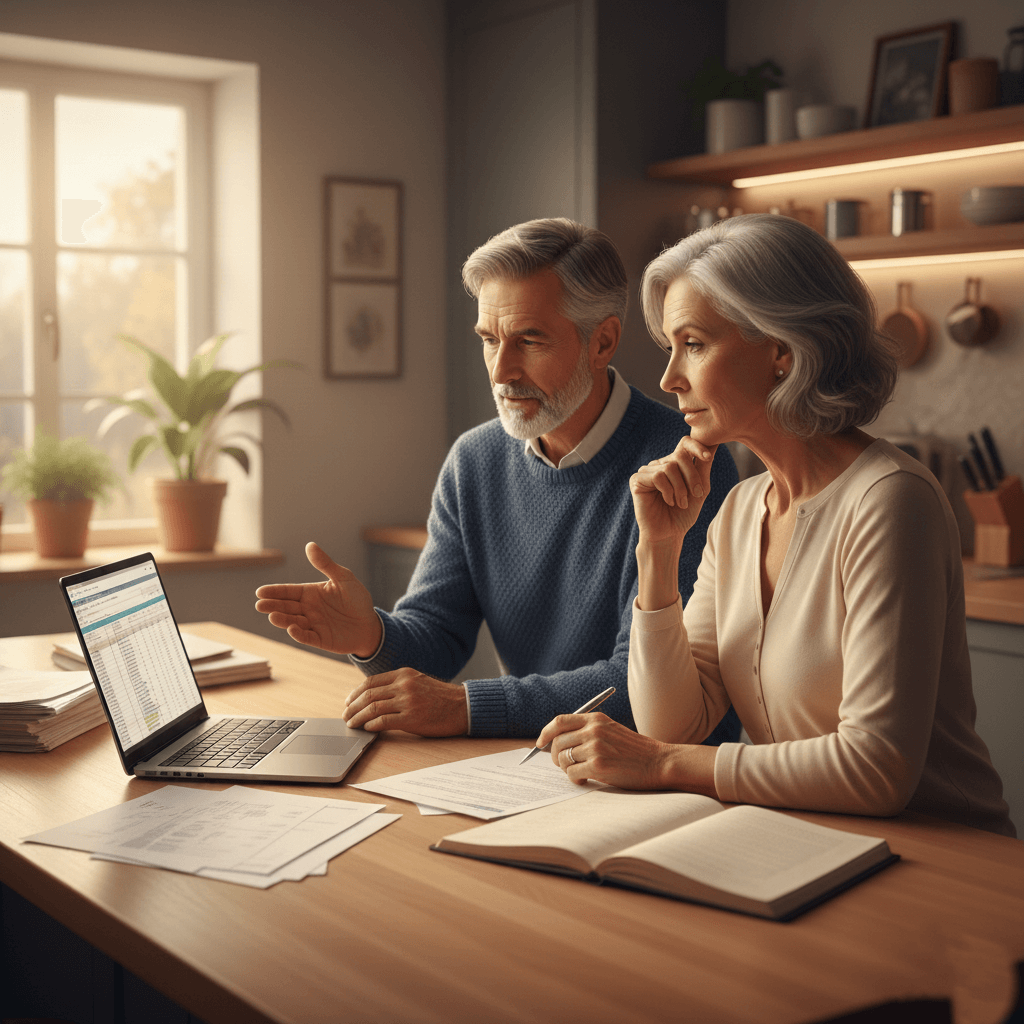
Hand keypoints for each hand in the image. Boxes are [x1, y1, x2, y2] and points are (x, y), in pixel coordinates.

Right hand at [254, 541, 381, 656]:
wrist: (371, 624)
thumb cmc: (357, 599)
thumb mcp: (344, 577)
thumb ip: (326, 564)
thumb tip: (310, 545)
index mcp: (310, 593)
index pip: (289, 591)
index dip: (275, 592)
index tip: (260, 592)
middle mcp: (308, 609)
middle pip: (286, 607)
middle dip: (272, 606)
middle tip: (259, 605)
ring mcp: (312, 625)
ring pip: (293, 621)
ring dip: (282, 620)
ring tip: (272, 616)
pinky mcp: (320, 639)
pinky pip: (307, 637)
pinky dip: (298, 634)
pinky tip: (292, 629)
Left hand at [342, 667, 468, 735]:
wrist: (463, 707)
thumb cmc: (440, 697)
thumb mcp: (418, 682)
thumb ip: (398, 685)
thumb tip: (373, 696)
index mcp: (404, 674)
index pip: (370, 682)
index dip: (354, 693)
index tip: (348, 702)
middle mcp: (404, 685)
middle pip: (368, 695)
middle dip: (352, 707)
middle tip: (345, 716)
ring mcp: (408, 701)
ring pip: (373, 708)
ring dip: (358, 717)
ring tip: (352, 724)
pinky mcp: (412, 718)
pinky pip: (384, 722)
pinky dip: (371, 725)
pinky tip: (367, 729)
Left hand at [535, 713, 718, 793]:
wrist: (659, 762)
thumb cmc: (635, 751)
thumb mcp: (611, 730)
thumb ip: (588, 731)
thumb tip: (558, 742)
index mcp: (596, 719)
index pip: (559, 721)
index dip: (546, 733)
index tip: (540, 743)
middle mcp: (593, 730)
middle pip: (557, 741)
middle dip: (554, 756)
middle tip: (563, 765)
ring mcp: (595, 747)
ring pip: (562, 758)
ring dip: (565, 768)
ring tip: (578, 772)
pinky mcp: (598, 766)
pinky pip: (571, 773)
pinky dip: (574, 779)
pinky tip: (585, 780)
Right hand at [630, 436, 717, 548]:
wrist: (668, 534)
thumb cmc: (684, 514)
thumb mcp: (700, 488)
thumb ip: (703, 466)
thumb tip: (715, 443)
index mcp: (674, 464)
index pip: (685, 443)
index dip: (697, 446)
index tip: (708, 457)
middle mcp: (660, 465)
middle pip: (680, 456)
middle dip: (692, 476)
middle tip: (696, 494)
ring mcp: (647, 471)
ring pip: (669, 467)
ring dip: (680, 488)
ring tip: (680, 503)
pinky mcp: (637, 480)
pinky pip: (658, 476)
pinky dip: (668, 491)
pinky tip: (668, 501)